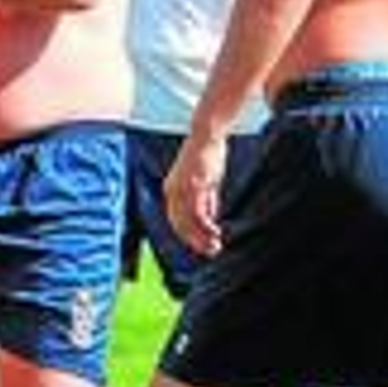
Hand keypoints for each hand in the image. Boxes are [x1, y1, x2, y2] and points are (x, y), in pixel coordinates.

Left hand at [164, 130, 227, 256]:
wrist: (207, 134)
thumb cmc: (208, 155)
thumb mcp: (206, 181)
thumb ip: (206, 200)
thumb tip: (210, 218)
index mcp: (171, 190)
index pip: (175, 220)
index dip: (188, 235)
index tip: (201, 245)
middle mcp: (172, 191)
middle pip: (179, 225)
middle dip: (194, 241)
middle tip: (210, 252)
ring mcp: (181, 188)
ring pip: (188, 222)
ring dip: (201, 238)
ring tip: (215, 247)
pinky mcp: (193, 185)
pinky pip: (198, 212)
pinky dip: (206, 226)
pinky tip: (215, 233)